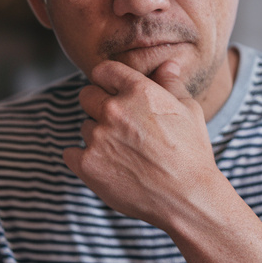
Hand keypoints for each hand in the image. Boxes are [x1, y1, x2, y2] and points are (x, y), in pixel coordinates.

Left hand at [61, 60, 224, 230]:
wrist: (187, 198)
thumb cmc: (191, 154)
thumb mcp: (189, 111)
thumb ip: (171, 84)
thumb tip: (167, 64)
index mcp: (138, 91)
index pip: (103, 70)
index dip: (106, 80)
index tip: (111, 92)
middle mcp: (114, 110)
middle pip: (86, 96)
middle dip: (98, 106)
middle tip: (119, 127)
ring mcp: (98, 137)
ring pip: (85, 127)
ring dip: (97, 136)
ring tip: (123, 153)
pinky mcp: (87, 164)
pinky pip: (70, 153)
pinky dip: (82, 159)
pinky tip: (106, 166)